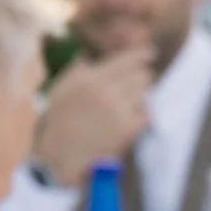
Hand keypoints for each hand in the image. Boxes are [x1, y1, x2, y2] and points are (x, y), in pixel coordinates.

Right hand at [32, 48, 156, 185]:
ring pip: (145, 93)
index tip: (150, 54)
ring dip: (139, 98)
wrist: (60, 157)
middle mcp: (105, 91)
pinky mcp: (127, 129)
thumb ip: (76, 70)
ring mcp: (117, 110)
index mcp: (89, 78)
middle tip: (134, 86)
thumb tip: (87, 55)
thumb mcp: (60, 90)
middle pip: (142, 75)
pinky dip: (141, 116)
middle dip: (140, 79)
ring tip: (126, 106)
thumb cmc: (60, 123)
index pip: (126, 60)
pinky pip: (147, 113)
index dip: (142, 55)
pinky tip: (128, 121)